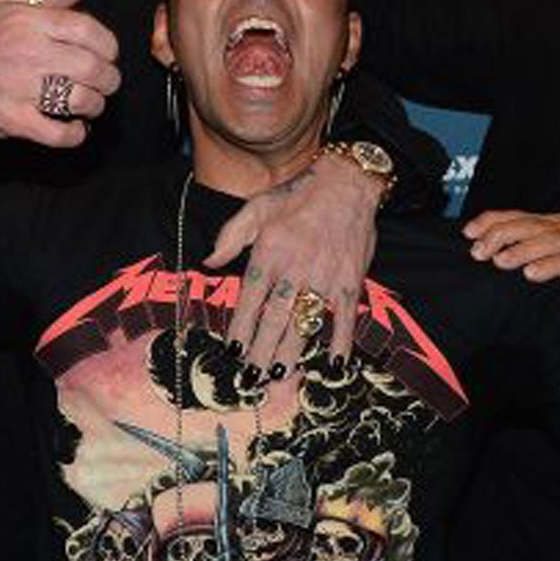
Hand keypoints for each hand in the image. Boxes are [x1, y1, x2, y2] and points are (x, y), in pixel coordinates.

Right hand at [0, 0, 120, 148]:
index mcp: (25, 21)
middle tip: (106, 83)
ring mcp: (18, 88)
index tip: (107, 54)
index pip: (87, 29)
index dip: (108, 44)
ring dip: (95, 105)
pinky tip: (75, 128)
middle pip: (91, 67)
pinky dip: (74, 135)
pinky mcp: (11, 120)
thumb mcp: (0, 4)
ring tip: (90, 104)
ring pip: (80, 99)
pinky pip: (57, 133)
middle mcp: (25, 52)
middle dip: (108, 78)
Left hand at [207, 153, 380, 369]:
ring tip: (279, 376)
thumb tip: (209, 261)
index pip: (250, 300)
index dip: (240, 328)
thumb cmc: (297, 195)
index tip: (232, 351)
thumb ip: (230, 236)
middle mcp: (295, 269)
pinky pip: (343, 318)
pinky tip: (334, 365)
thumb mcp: (255, 207)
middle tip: (251, 378)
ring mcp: (324, 278)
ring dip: (292, 353)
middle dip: (261, 352)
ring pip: (304, 324)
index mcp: (269, 253)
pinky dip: (340, 343)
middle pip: (274, 320)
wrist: (346, 183)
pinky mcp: (350, 281)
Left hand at [464, 209, 559, 282]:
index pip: (515, 216)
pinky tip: (533, 274)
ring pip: (549, 240)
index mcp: (548, 222)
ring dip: (522, 251)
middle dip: (501, 236)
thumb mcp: (539, 260)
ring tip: (501, 262)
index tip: (468, 233)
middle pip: (529, 225)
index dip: (491, 222)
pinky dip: (551, 266)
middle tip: (480, 252)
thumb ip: (515, 253)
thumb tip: (479, 253)